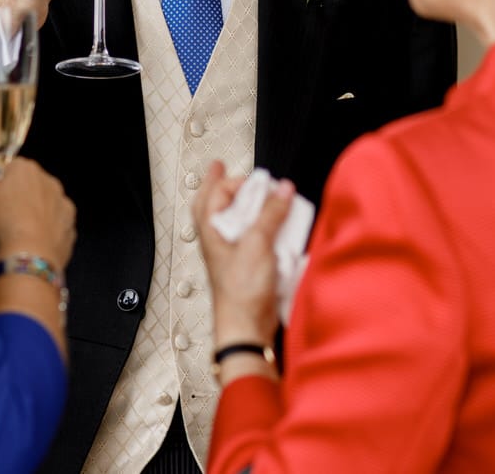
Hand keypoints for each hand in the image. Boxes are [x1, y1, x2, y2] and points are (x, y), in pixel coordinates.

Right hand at [0, 157, 75, 267]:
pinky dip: (43, 236)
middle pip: (29, 189)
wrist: (28, 254)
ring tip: (13, 238)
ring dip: (31, 219)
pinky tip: (28, 248)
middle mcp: (50, 182)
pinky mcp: (70, 229)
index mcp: (26, 169)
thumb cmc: (2, 220)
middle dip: (16, 202)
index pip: (10, 168)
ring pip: (43, 210)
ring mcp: (63, 206)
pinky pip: (52, 230)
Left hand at [195, 161, 290, 345]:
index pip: (214, 193)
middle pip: (212, 204)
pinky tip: (271, 224)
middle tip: (221, 168)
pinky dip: (258, 225)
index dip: (232, 180)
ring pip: (231, 220)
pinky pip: (250, 237)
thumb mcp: (258, 243)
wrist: (246, 326)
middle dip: (219, 186)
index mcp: (211, 230)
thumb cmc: (241, 292)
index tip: (257, 179)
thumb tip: (282, 189)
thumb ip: (271, 213)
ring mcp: (232, 252)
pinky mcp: (248, 263)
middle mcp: (218, 239)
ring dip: (241, 204)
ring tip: (252, 194)